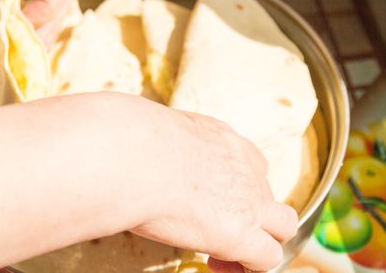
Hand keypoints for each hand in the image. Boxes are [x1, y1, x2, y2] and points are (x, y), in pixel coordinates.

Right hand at [0, 92, 296, 271]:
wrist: (130, 152)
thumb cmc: (126, 136)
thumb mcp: (143, 127)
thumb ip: (143, 135)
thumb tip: (104, 129)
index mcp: (221, 138)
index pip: (248, 162)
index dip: (235, 184)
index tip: (209, 199)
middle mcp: (243, 166)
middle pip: (268, 192)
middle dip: (253, 211)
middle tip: (221, 226)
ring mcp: (249, 199)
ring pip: (281, 223)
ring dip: (259, 239)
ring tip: (226, 253)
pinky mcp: (242, 232)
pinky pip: (267, 258)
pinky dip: (250, 265)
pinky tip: (219, 265)